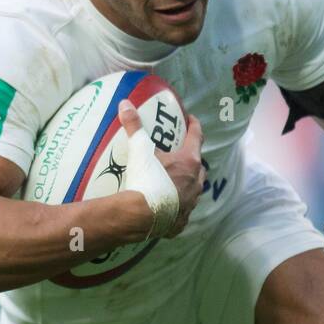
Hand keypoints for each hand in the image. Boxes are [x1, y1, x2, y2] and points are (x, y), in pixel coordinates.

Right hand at [118, 101, 204, 238]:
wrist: (141, 216)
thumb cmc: (145, 179)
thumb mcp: (139, 150)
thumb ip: (134, 126)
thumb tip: (125, 103)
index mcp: (189, 162)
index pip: (197, 138)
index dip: (195, 126)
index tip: (192, 120)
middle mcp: (195, 182)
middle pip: (199, 166)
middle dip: (192, 159)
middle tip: (182, 154)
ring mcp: (191, 202)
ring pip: (194, 189)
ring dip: (188, 182)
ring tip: (176, 180)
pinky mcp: (182, 220)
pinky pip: (184, 209)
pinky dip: (178, 205)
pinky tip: (169, 205)